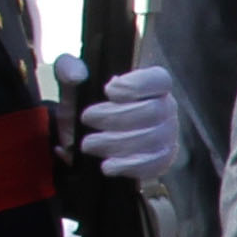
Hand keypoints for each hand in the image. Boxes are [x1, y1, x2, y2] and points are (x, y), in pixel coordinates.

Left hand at [56, 57, 181, 181]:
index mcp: (152, 84)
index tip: (108, 91)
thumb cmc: (86, 101)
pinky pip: (155, 165)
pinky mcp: (161, 160)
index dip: (138, 85)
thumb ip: (69, 69)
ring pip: (153, 140)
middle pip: (154, 112)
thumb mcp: (73, 81)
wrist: (83, 134)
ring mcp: (167, 135)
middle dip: (117, 117)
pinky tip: (108, 166)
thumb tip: (76, 76)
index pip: (160, 80)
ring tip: (89, 144)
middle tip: (87, 118)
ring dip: (117, 143)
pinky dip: (130, 167)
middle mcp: (166, 107)